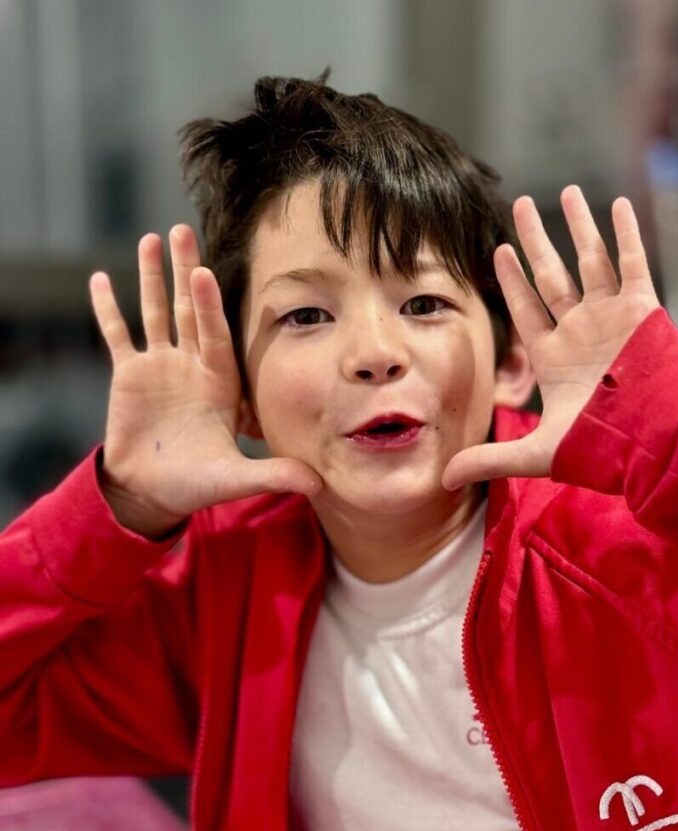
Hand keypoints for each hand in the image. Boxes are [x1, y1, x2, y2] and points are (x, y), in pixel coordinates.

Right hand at [91, 226, 321, 537]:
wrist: (152, 493)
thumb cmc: (196, 485)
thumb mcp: (235, 479)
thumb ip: (274, 475)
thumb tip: (318, 483)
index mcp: (218, 383)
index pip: (214, 335)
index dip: (208, 307)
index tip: (204, 274)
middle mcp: (191, 367)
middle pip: (187, 311)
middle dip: (185, 272)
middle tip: (184, 231)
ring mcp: (159, 368)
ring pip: (155, 312)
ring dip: (152, 277)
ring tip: (152, 238)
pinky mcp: (128, 376)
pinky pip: (117, 335)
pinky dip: (108, 308)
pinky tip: (100, 278)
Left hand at [442, 187, 658, 489]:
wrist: (658, 443)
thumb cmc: (603, 450)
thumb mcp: (538, 454)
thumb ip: (490, 459)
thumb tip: (439, 480)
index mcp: (556, 359)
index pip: (526, 310)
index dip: (511, 280)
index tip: (498, 250)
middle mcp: (581, 333)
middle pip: (553, 275)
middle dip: (536, 241)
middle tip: (520, 205)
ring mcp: (612, 319)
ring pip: (591, 260)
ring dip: (579, 225)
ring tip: (565, 191)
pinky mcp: (642, 310)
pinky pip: (633, 262)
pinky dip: (626, 234)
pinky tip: (617, 203)